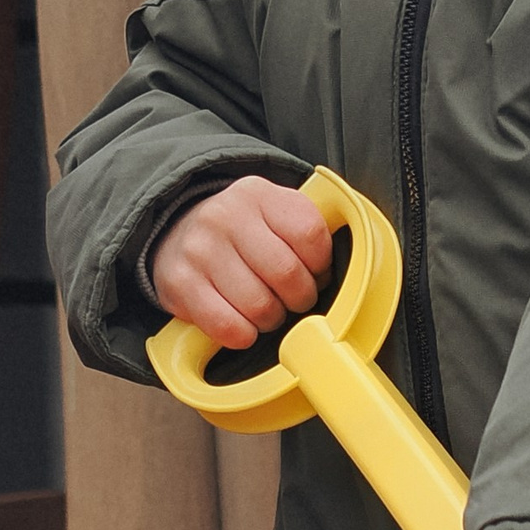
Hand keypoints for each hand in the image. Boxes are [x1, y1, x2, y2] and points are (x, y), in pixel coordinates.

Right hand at [151, 176, 333, 347]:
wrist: (174, 230)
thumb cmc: (238, 230)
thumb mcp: (272, 210)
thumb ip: (306, 227)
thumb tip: (354, 265)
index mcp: (258, 194)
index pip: (311, 235)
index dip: (321, 265)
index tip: (314, 272)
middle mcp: (226, 216)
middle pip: (288, 275)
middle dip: (300, 298)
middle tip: (292, 298)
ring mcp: (200, 251)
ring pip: (261, 307)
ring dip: (271, 319)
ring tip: (265, 308)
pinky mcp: (180, 285)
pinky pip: (229, 328)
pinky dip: (244, 335)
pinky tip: (242, 322)